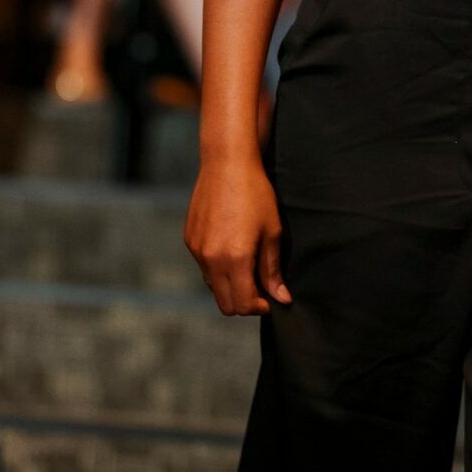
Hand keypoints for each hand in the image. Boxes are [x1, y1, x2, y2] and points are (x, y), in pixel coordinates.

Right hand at [184, 153, 292, 315]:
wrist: (227, 164)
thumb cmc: (255, 194)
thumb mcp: (271, 232)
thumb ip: (272, 270)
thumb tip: (282, 298)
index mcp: (234, 259)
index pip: (242, 305)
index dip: (259, 307)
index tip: (270, 298)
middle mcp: (211, 259)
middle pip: (225, 304)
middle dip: (244, 302)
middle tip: (260, 286)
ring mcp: (197, 250)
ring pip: (213, 286)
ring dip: (230, 285)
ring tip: (247, 264)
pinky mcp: (190, 240)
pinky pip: (204, 266)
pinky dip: (218, 268)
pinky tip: (231, 246)